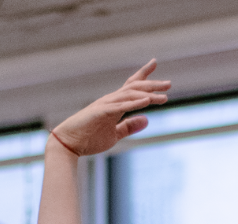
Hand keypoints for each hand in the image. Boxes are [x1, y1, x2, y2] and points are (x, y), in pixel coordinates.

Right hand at [50, 60, 169, 156]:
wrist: (69, 144)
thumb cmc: (89, 138)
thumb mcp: (115, 134)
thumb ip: (129, 126)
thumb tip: (147, 120)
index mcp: (114, 104)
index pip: (131, 87)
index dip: (144, 76)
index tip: (154, 64)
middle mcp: (111, 100)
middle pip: (134, 87)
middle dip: (152, 84)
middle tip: (169, 83)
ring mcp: (105, 105)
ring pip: (130, 94)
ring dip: (147, 94)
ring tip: (164, 95)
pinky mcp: (101, 113)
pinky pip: (120, 106)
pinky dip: (134, 103)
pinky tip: (147, 101)